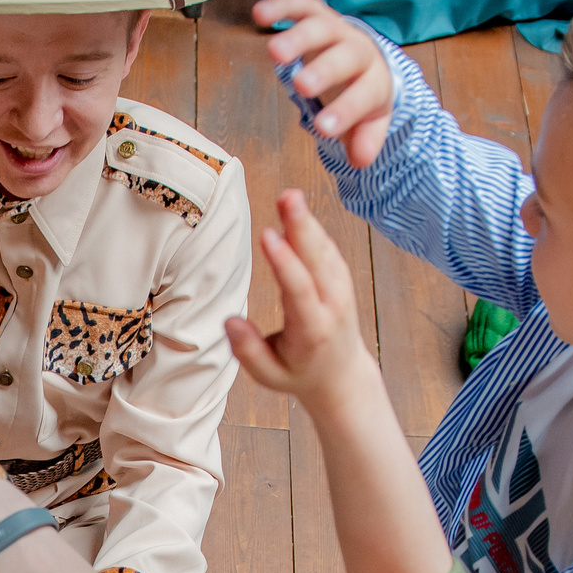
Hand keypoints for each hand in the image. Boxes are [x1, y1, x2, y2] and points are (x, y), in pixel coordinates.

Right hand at [226, 189, 379, 410]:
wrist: (342, 376)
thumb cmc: (298, 373)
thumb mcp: (268, 376)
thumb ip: (248, 351)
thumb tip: (230, 322)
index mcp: (312, 331)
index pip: (299, 291)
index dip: (284, 262)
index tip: (268, 236)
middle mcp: (332, 307)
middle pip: (317, 261)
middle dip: (301, 227)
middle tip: (288, 197)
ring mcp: (341, 291)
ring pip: (324, 251)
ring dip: (307, 222)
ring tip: (289, 196)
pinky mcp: (341, 280)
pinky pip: (328, 250)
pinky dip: (313, 230)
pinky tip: (297, 213)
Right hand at [255, 0, 394, 165]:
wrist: (365, 57)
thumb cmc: (359, 94)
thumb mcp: (369, 122)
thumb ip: (365, 139)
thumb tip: (360, 161)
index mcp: (374, 79)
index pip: (363, 94)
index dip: (345, 111)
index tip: (323, 129)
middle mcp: (357, 50)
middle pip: (344, 57)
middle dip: (324, 71)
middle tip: (303, 86)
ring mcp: (336, 30)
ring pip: (321, 28)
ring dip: (298, 38)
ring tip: (275, 52)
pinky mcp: (316, 14)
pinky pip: (301, 5)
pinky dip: (282, 5)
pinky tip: (259, 14)